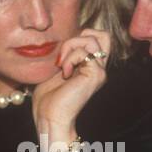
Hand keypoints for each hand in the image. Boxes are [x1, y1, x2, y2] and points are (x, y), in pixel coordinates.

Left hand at [30, 28, 110, 142]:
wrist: (50, 117)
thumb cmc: (48, 98)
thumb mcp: (55, 69)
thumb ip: (63, 53)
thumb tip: (62, 38)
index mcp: (90, 65)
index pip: (94, 37)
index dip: (77, 37)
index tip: (61, 55)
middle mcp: (99, 67)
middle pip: (103, 34)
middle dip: (80, 36)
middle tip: (66, 54)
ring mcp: (99, 71)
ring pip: (92, 39)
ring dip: (71, 46)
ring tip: (62, 64)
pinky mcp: (96, 75)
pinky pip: (84, 52)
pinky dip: (69, 58)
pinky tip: (64, 73)